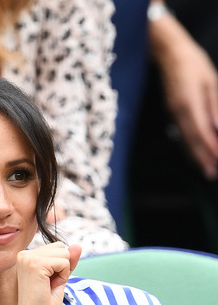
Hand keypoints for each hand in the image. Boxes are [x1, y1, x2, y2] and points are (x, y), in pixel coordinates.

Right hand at [1, 242, 80, 304]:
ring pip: (64, 253)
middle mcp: (24, 254)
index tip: (47, 283)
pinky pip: (64, 262)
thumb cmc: (44, 304)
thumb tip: (78, 245)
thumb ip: (67, 261)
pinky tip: (48, 287)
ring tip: (48, 286)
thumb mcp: (59, 278)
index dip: (60, 266)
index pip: (58, 247)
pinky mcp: (35, 264)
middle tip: (48, 286)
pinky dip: (62, 276)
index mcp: (26, 256)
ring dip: (63, 272)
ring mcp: (28, 258)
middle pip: (62, 247)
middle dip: (63, 267)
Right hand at [150, 12, 217, 179]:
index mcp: (189, 103)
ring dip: (195, 156)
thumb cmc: (194, 64)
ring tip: (207, 170)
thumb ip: (214, 105)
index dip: (211, 149)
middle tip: (213, 175)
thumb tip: (217, 128)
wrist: (168, 53)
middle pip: (191, 140)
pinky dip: (189, 146)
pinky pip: (181, 134)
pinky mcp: (172, 112)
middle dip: (203, 159)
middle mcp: (178, 112)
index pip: (201, 132)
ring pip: (184, 140)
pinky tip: (195, 154)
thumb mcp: (210, 81)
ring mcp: (173, 113)